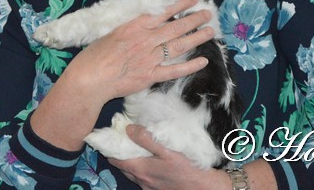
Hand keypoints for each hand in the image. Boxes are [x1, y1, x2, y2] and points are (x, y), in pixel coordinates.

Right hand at [65, 0, 213, 102]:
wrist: (89, 78)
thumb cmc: (95, 55)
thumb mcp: (112, 33)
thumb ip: (131, 28)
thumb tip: (145, 22)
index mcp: (135, 27)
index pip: (163, 12)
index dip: (180, 5)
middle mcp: (145, 40)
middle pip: (175, 28)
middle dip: (194, 20)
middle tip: (208, 14)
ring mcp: (149, 58)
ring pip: (178, 46)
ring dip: (196, 38)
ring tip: (210, 31)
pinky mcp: (150, 76)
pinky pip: (174, 70)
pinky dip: (190, 66)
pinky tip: (203, 61)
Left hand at [109, 125, 228, 189]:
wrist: (203, 187)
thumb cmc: (186, 167)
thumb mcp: (167, 150)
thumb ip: (147, 139)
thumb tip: (129, 129)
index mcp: (141, 169)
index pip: (115, 159)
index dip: (111, 148)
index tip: (111, 137)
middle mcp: (141, 181)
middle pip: (122, 167)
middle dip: (119, 155)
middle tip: (122, 141)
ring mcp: (149, 188)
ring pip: (132, 174)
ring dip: (130, 163)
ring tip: (135, 150)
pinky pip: (143, 180)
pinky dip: (141, 171)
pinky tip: (150, 163)